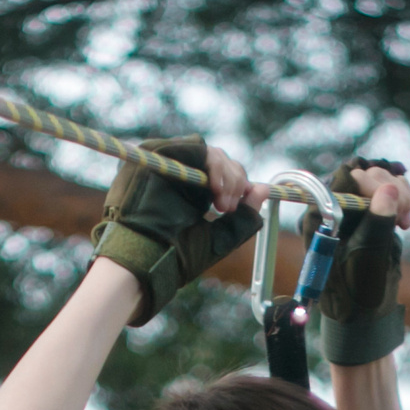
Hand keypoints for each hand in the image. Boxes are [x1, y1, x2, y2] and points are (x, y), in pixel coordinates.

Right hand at [90, 138, 266, 326]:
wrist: (144, 262)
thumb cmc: (174, 257)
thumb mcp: (218, 238)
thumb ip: (242, 218)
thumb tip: (264, 190)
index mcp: (190, 192)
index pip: (223, 175)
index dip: (238, 186)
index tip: (241, 206)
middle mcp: (179, 174)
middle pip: (220, 160)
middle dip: (235, 182)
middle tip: (228, 210)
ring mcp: (167, 163)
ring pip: (211, 153)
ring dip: (227, 175)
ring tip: (223, 204)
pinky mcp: (158, 154)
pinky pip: (196, 147)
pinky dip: (213, 165)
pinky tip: (216, 189)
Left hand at [317, 157, 409, 365]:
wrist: (363, 314)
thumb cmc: (358, 291)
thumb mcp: (369, 257)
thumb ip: (378, 222)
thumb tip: (389, 189)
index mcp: (322, 217)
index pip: (345, 179)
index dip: (371, 182)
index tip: (391, 197)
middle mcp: (334, 209)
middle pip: (364, 175)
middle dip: (389, 187)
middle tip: (406, 210)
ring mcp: (353, 210)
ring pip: (378, 179)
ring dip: (399, 192)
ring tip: (406, 218)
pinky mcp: (370, 215)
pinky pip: (386, 192)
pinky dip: (401, 198)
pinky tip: (405, 218)